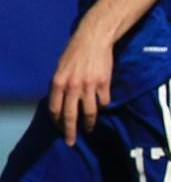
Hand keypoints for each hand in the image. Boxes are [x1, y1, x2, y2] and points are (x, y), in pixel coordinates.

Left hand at [47, 28, 113, 146]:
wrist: (93, 39)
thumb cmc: (75, 53)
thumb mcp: (60, 68)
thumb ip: (60, 85)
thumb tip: (61, 102)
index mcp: (58, 82)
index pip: (55, 109)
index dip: (57, 122)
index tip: (60, 129)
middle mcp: (72, 86)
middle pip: (71, 115)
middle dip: (70, 131)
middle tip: (71, 141)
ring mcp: (89, 86)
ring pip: (90, 112)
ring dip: (89, 123)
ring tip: (89, 128)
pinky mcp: (104, 84)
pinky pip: (103, 101)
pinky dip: (102, 105)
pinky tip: (101, 105)